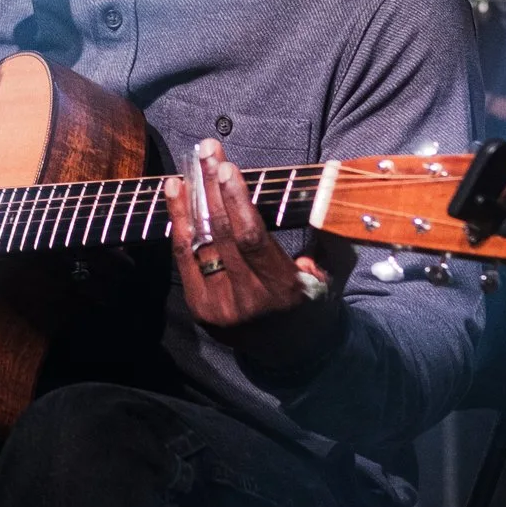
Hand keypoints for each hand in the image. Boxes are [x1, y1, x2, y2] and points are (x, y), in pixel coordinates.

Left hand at [163, 137, 346, 368]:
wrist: (293, 355)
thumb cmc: (314, 302)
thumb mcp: (330, 274)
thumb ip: (327, 237)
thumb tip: (327, 193)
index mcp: (281, 290)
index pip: (251, 238)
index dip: (236, 201)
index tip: (227, 168)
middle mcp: (246, 301)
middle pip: (221, 234)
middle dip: (212, 188)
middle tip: (206, 152)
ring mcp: (218, 308)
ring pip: (197, 245)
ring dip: (188, 203)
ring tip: (185, 169)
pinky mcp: (200, 309)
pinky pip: (185, 260)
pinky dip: (179, 225)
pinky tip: (176, 196)